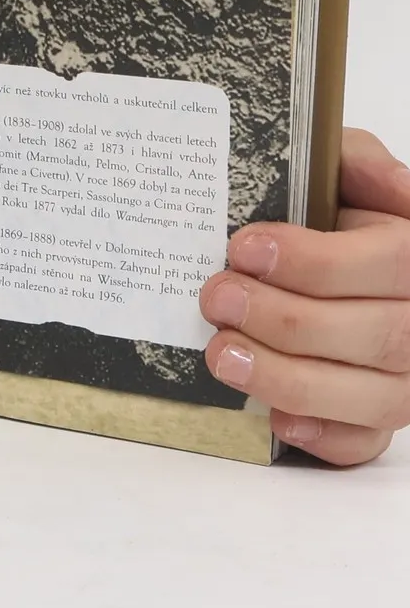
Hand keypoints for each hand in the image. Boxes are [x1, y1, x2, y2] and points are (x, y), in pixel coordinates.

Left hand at [200, 129, 409, 465]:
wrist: (331, 261)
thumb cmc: (339, 215)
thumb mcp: (344, 172)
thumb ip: (358, 163)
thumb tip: (385, 182)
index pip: (393, 263)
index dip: (317, 261)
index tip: (245, 248)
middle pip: (378, 335)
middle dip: (286, 320)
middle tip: (216, 297)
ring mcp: (407, 376)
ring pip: (372, 398)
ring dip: (288, 378)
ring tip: (221, 353)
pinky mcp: (378, 416)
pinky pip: (364, 443)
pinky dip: (322, 435)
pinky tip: (275, 418)